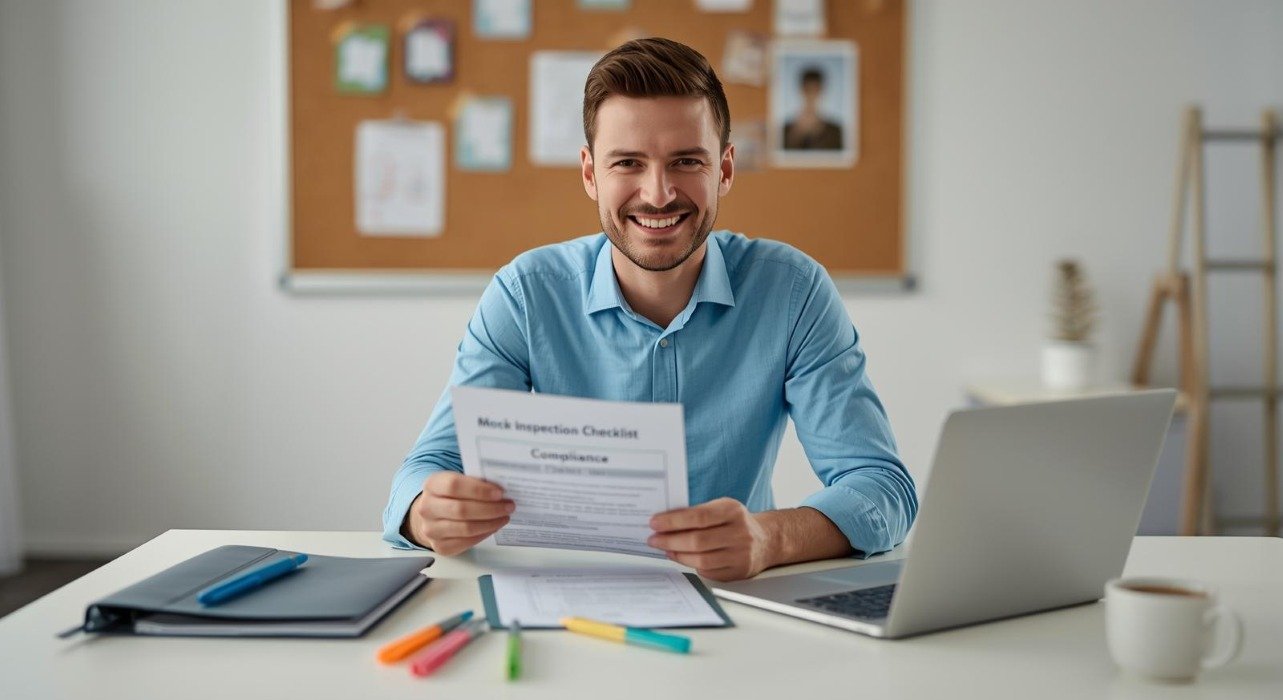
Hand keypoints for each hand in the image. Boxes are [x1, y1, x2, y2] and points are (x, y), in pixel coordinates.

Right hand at [404, 472, 514, 554]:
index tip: (499, 492)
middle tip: (509, 506)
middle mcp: (427, 508)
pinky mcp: (440, 546)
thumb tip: (501, 488)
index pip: (454, 486)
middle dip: (490, 509)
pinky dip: (484, 534)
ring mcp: (431, 529)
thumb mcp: (458, 481)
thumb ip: (475, 482)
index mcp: (432, 485)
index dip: (479, 490)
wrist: (432, 514)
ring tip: (504, 516)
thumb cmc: (450, 495)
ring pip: (466, 528)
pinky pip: (466, 542)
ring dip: (491, 523)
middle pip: (462, 510)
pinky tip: (493, 527)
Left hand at [647, 497, 773, 581]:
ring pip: (701, 560)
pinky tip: (681, 558)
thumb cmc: (736, 522)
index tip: (654, 523)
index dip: (673, 521)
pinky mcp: (738, 572)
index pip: (698, 516)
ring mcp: (740, 555)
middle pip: (697, 541)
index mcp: (733, 511)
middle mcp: (739, 533)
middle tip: (654, 539)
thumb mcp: (721, 508)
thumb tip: (664, 522)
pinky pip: (708, 572)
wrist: (766, 540)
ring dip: (677, 555)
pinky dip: (691, 565)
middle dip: (670, 540)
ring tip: (665, 549)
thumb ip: (697, 513)